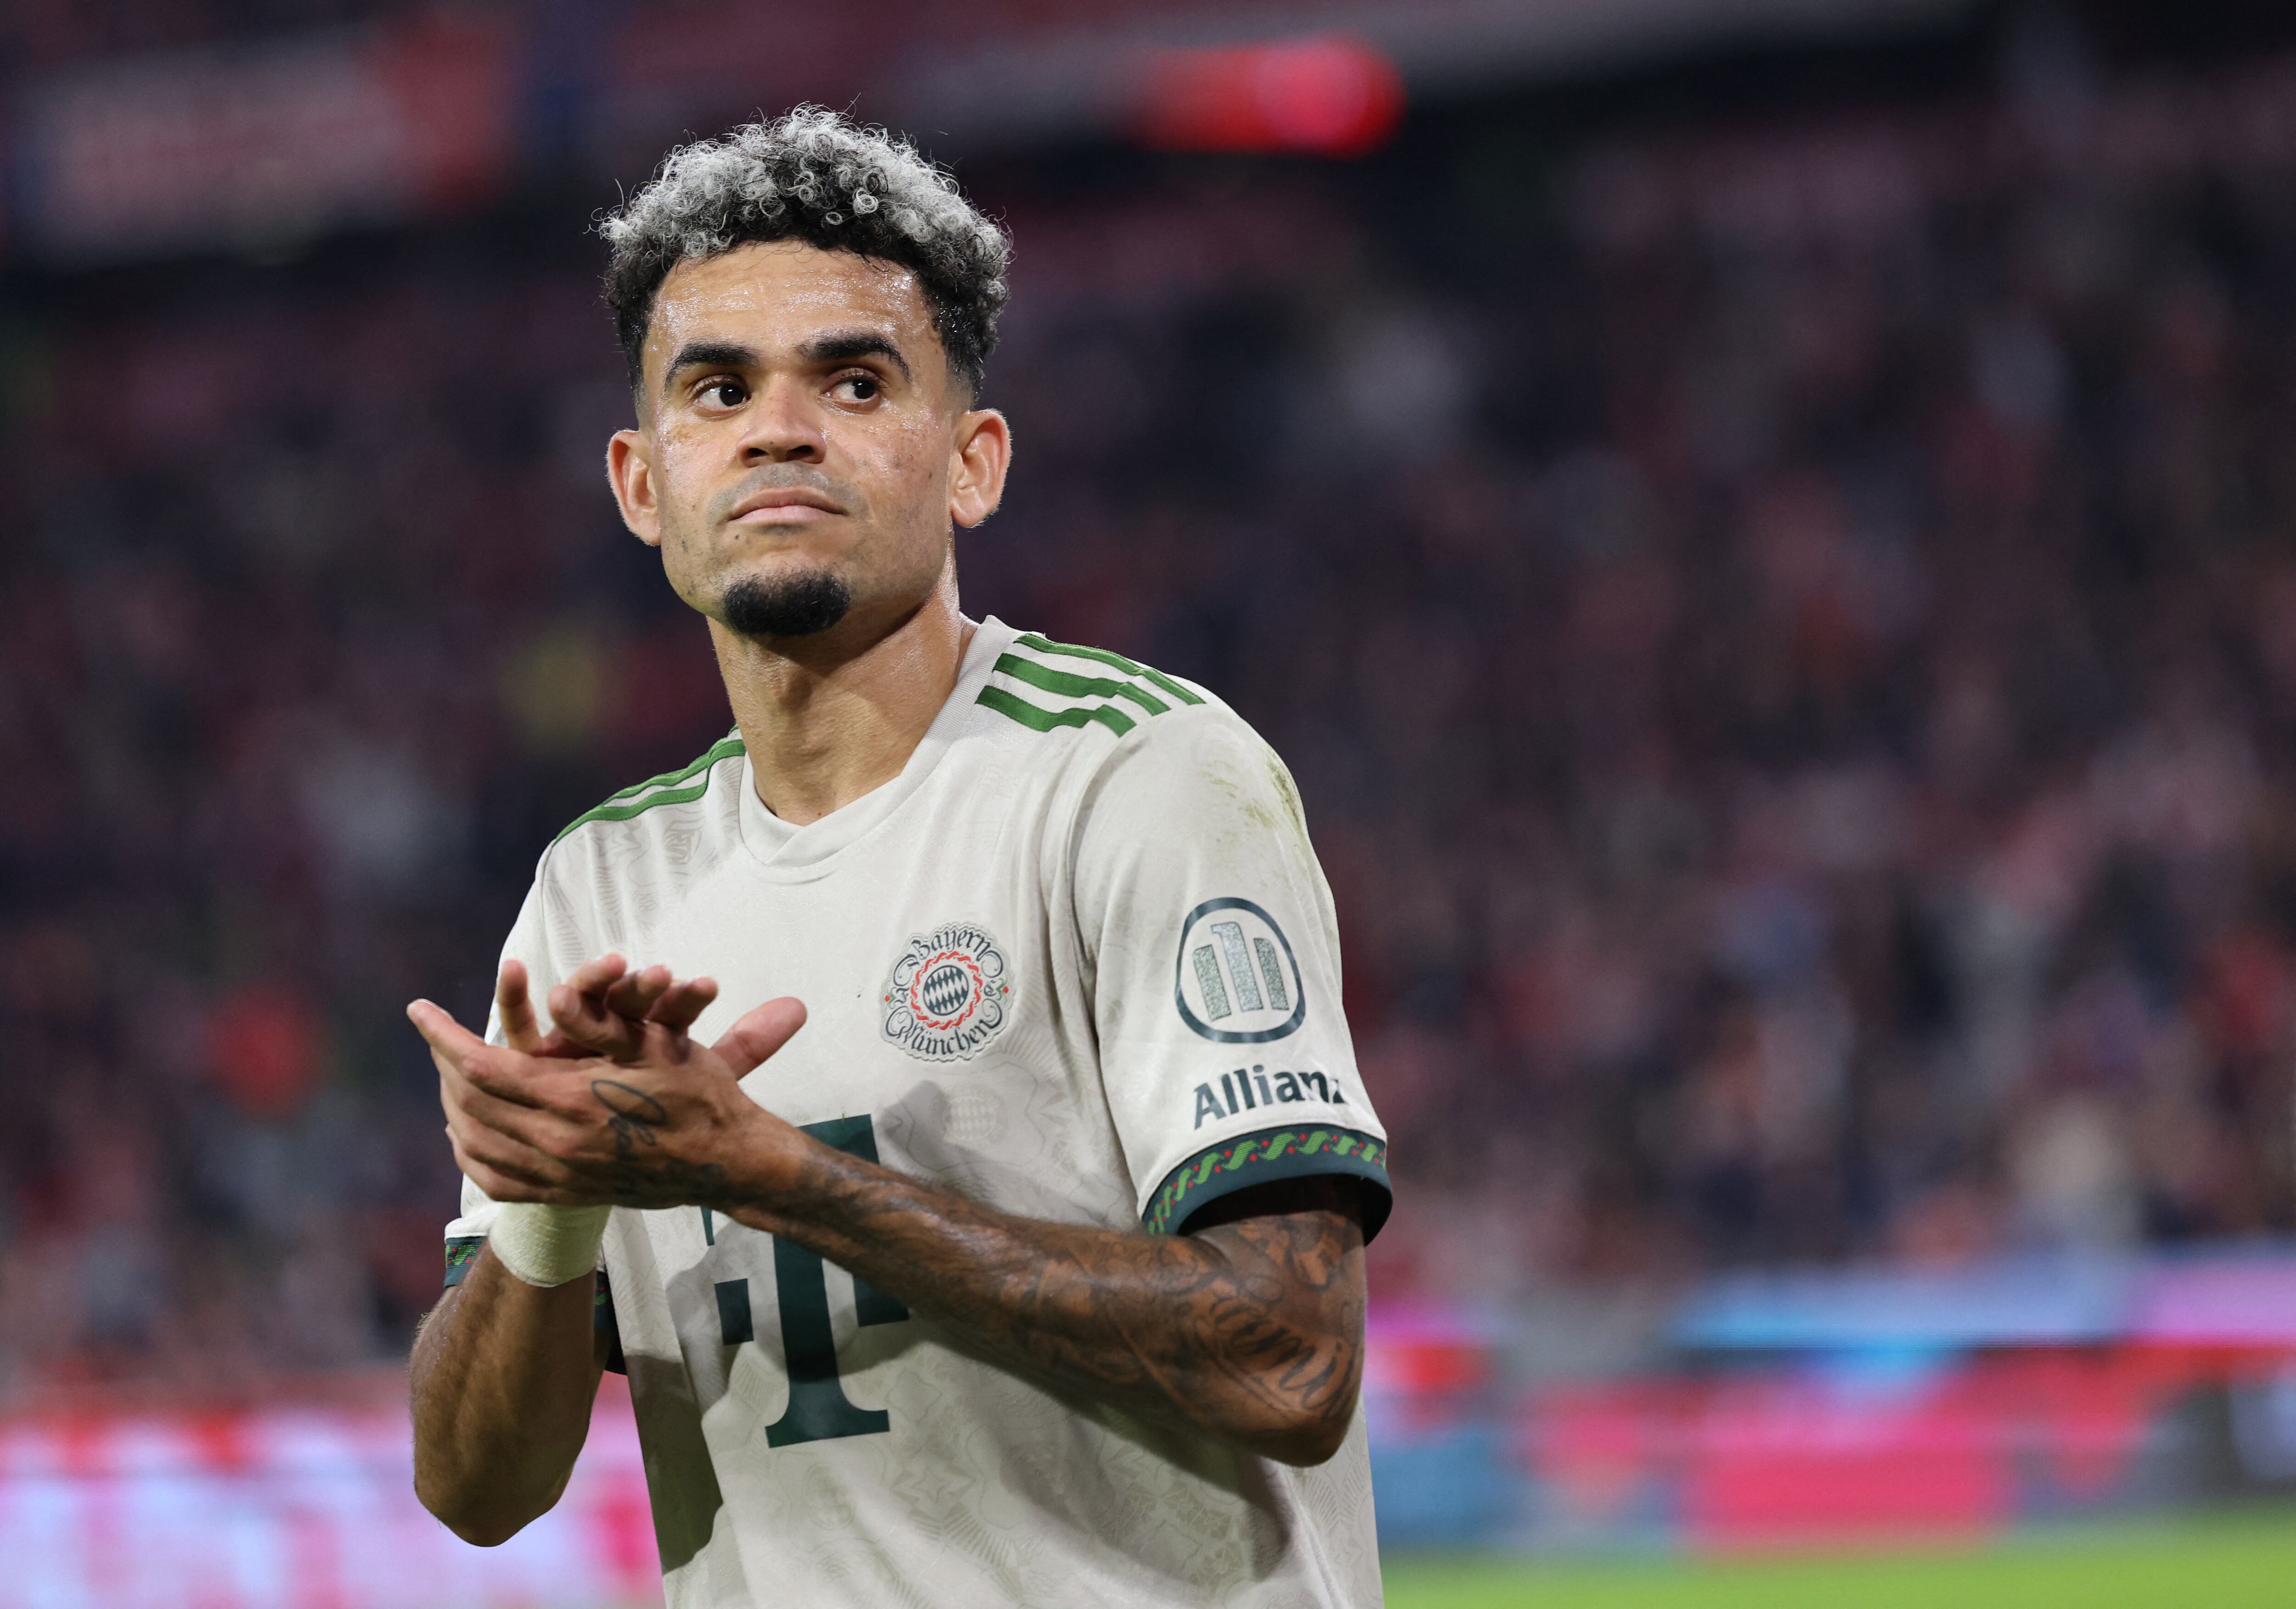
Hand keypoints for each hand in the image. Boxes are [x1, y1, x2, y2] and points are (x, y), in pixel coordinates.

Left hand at [411, 960, 809, 1209]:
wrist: (725, 1162)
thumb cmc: (698, 1093)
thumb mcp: (655, 1044)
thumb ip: (599, 1023)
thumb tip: (553, 998)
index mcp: (573, 1099)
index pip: (480, 1066)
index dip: (443, 1036)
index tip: (420, 1009)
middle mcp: (556, 1142)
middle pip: (468, 1103)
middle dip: (443, 1063)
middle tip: (436, 1036)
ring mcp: (558, 1175)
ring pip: (474, 1143)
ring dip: (451, 1105)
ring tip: (446, 1075)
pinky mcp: (564, 1194)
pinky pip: (495, 1179)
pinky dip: (470, 1154)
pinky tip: (466, 1132)